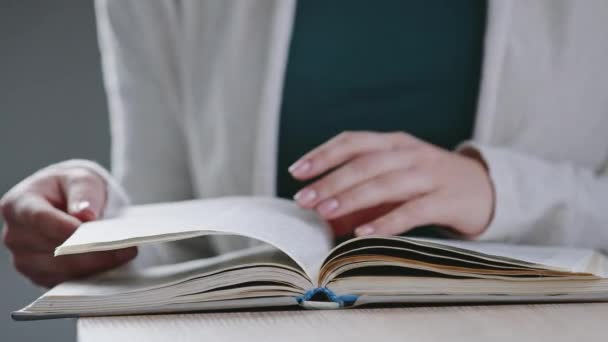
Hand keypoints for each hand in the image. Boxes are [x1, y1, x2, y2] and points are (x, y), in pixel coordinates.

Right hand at [1, 166, 136, 286]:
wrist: (64, 201)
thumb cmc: (70, 188)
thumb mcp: (80, 179)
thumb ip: (83, 194)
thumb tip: (86, 215)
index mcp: (19, 205)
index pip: (41, 219)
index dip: (67, 229)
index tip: (95, 235)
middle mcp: (15, 235)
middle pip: (52, 250)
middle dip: (91, 251)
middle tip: (125, 248)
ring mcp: (24, 259)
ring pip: (60, 271)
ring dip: (94, 266)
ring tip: (123, 256)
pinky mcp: (39, 275)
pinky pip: (64, 282)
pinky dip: (89, 276)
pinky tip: (111, 267)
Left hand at [289, 131, 493, 237]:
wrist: (485, 189)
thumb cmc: (428, 184)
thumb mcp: (395, 179)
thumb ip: (361, 193)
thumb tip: (320, 214)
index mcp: (393, 142)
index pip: (353, 141)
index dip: (323, 154)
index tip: (296, 171)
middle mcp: (410, 153)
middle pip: (364, 163)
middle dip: (330, 180)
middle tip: (304, 199)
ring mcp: (430, 175)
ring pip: (385, 183)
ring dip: (351, 198)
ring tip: (324, 212)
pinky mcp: (446, 200)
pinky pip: (412, 210)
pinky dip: (386, 221)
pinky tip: (363, 232)